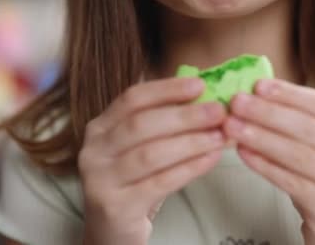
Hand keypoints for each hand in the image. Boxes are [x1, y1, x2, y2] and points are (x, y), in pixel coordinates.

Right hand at [79, 78, 226, 244]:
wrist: (112, 230)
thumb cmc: (134, 182)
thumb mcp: (139, 147)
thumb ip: (163, 122)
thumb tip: (206, 96)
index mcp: (100, 127)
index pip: (132, 98)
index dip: (167, 89)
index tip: (200, 85)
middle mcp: (94, 150)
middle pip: (141, 124)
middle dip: (185, 116)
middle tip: (219, 111)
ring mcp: (101, 179)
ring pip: (151, 154)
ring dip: (191, 142)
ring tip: (220, 136)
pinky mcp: (116, 206)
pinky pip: (159, 183)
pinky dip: (189, 169)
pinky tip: (211, 159)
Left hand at [223, 79, 314, 244]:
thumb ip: (299, 125)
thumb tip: (256, 95)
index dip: (289, 93)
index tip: (258, 85)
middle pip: (308, 127)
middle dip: (268, 112)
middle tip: (237, 103)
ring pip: (298, 154)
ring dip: (261, 137)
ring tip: (233, 127)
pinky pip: (291, 182)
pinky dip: (265, 166)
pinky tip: (244, 154)